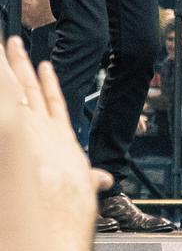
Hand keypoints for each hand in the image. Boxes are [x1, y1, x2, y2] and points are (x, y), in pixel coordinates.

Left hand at [0, 38, 110, 250]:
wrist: (59, 209)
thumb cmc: (71, 203)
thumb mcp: (84, 187)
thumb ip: (90, 179)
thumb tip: (103, 179)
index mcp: (60, 136)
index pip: (53, 102)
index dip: (48, 82)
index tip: (43, 65)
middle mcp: (41, 127)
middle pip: (28, 88)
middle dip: (19, 64)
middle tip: (12, 42)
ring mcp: (23, 128)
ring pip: (11, 88)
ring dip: (4, 68)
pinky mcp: (12, 131)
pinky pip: (5, 101)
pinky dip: (3, 86)